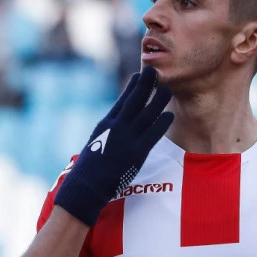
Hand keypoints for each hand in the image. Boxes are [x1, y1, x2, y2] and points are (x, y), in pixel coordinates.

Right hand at [54, 66, 172, 225]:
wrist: (86, 185)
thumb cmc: (89, 169)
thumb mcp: (96, 144)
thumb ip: (107, 134)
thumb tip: (114, 128)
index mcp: (105, 124)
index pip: (121, 101)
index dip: (132, 87)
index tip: (139, 75)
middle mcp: (116, 127)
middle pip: (134, 101)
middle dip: (145, 84)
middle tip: (154, 71)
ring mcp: (127, 138)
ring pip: (146, 114)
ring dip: (158, 100)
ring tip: (167, 90)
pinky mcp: (136, 152)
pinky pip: (153, 134)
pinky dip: (162, 123)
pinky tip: (169, 115)